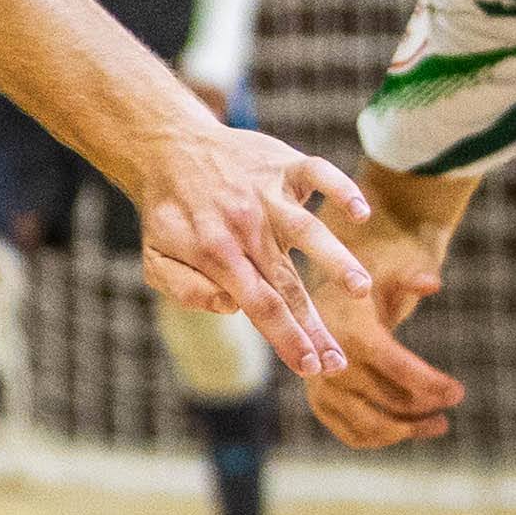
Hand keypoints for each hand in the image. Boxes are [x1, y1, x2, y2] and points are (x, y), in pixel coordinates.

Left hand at [133, 118, 372, 378]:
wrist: (166, 147)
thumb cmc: (167, 212)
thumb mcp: (155, 261)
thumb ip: (186, 290)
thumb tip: (230, 309)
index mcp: (216, 256)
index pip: (260, 308)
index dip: (287, 340)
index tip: (311, 368)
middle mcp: (245, 228)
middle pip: (288, 285)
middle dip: (314, 327)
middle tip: (340, 362)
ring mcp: (266, 195)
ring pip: (307, 230)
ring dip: (335, 260)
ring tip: (360, 290)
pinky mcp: (282, 165)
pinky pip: (317, 174)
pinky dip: (340, 189)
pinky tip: (360, 212)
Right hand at [303, 232, 461, 448]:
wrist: (325, 300)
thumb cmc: (366, 285)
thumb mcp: (389, 271)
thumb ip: (412, 276)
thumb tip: (432, 283)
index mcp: (352, 334)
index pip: (398, 368)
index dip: (432, 383)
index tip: (459, 392)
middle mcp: (332, 366)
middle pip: (390, 400)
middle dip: (427, 405)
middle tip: (452, 401)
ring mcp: (323, 389)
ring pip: (372, 426)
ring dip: (409, 430)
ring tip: (438, 424)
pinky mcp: (320, 405)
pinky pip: (353, 435)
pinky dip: (383, 438)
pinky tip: (408, 429)